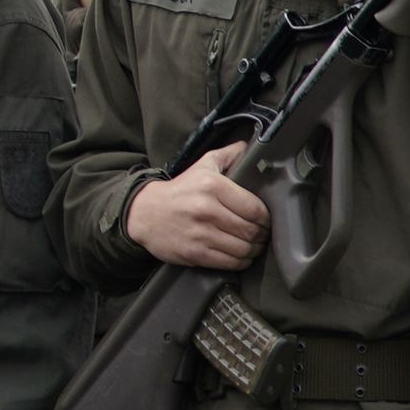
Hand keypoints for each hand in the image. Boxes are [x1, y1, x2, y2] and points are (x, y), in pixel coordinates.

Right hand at [126, 143, 266, 270]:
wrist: (142, 213)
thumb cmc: (178, 191)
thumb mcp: (201, 166)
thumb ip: (228, 155)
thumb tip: (250, 147)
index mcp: (212, 185)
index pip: (255, 208)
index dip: (266, 217)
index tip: (265, 219)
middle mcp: (206, 209)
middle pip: (251, 230)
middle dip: (261, 234)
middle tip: (261, 233)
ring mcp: (200, 233)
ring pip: (244, 248)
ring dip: (253, 250)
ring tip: (252, 245)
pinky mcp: (195, 253)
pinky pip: (230, 262)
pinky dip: (241, 261)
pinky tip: (240, 255)